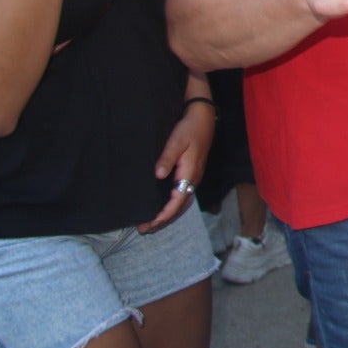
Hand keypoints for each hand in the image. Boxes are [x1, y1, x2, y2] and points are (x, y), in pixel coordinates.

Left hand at [139, 99, 214, 233]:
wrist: (203, 118)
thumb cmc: (189, 128)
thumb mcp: (176, 141)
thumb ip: (167, 158)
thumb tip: (158, 175)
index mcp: (189, 172)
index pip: (178, 200)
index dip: (165, 214)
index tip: (151, 223)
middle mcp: (193, 178)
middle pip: (180, 206)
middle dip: (163, 219)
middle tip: (144, 229)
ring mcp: (194, 177)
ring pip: (182, 202)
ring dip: (167, 214)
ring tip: (151, 222)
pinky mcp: (191, 173)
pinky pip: (182, 195)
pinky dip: (172, 205)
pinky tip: (162, 206)